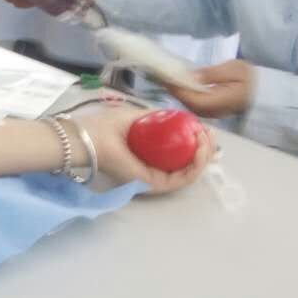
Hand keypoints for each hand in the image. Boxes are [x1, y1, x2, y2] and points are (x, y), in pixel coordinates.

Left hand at [79, 105, 214, 194]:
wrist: (88, 138)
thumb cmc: (104, 127)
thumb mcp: (135, 116)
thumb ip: (155, 116)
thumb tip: (175, 113)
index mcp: (149, 155)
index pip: (180, 152)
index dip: (197, 141)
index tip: (204, 127)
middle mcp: (154, 169)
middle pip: (189, 163)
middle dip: (206, 147)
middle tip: (209, 132)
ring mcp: (156, 179)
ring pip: (190, 171)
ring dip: (205, 154)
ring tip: (206, 137)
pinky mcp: (155, 184)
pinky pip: (184, 177)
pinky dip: (197, 163)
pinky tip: (201, 147)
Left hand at [166, 60, 253, 117]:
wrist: (267, 92)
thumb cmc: (253, 79)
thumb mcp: (234, 70)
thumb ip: (212, 74)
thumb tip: (191, 77)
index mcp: (220, 102)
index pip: (191, 98)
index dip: (176, 88)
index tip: (163, 76)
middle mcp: (214, 111)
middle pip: (187, 103)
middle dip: (173, 89)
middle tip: (161, 74)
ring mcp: (213, 113)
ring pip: (190, 105)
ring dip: (178, 92)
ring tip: (168, 77)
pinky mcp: (213, 111)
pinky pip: (195, 104)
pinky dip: (186, 95)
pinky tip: (181, 84)